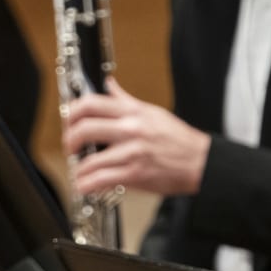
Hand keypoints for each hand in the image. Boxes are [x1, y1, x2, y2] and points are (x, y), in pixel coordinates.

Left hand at [63, 78, 210, 196]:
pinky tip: (85, 186)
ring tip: (80, 173)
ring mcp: (132, 151)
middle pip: (85, 128)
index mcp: (133, 111)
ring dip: (79, 169)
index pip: (91, 103)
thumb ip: (126, 100)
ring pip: (90, 159)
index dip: (72, 113)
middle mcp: (131, 128)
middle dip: (70, 141)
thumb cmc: (177, 139)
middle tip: (71, 149)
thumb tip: (109, 84)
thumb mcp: (152, 112)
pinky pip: (101, 180)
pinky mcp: (135, 173)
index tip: (70, 124)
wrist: (200, 162)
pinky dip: (87, 185)